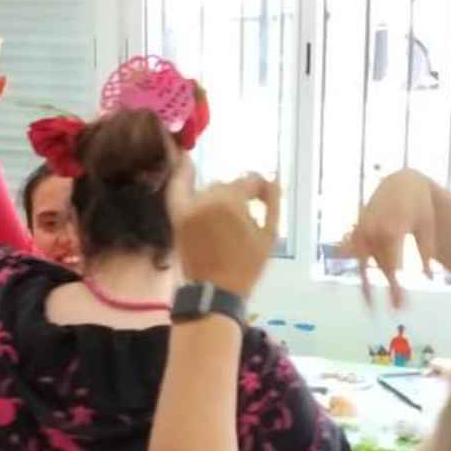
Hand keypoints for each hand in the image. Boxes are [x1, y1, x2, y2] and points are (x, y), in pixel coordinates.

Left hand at [176, 174, 280, 299]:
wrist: (216, 290)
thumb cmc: (247, 266)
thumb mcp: (269, 235)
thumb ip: (272, 202)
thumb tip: (272, 180)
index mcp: (232, 202)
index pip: (249, 181)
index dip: (260, 189)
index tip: (264, 198)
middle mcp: (208, 199)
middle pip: (229, 186)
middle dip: (239, 196)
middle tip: (246, 215)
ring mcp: (190, 207)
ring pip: (209, 189)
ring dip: (219, 195)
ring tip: (226, 213)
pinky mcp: (178, 217)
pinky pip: (177, 189)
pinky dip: (181, 174)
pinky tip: (186, 160)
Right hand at [338, 170, 438, 309]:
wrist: (400, 183)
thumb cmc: (419, 207)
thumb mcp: (427, 227)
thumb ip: (425, 252)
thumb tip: (429, 279)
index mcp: (394, 227)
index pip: (394, 260)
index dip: (397, 281)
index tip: (402, 298)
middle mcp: (375, 229)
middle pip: (381, 264)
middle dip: (388, 287)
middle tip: (398, 308)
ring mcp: (364, 230)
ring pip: (365, 262)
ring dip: (367, 284)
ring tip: (369, 306)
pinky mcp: (357, 231)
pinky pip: (352, 254)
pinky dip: (351, 270)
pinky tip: (343, 288)